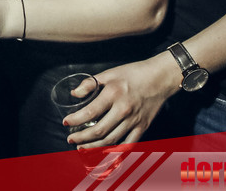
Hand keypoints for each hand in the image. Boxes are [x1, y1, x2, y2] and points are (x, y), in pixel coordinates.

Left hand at [64, 53, 181, 147]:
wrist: (160, 78)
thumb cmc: (134, 73)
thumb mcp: (110, 73)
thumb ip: (90, 83)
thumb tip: (74, 93)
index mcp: (113, 94)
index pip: (90, 112)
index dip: (75, 120)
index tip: (66, 122)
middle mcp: (123, 109)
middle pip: (99, 131)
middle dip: (81, 138)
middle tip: (71, 139)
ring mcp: (134, 120)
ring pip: (111, 140)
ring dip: (94, 147)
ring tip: (83, 147)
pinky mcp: (142, 127)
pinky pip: (128, 144)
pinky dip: (116, 152)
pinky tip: (105, 153)